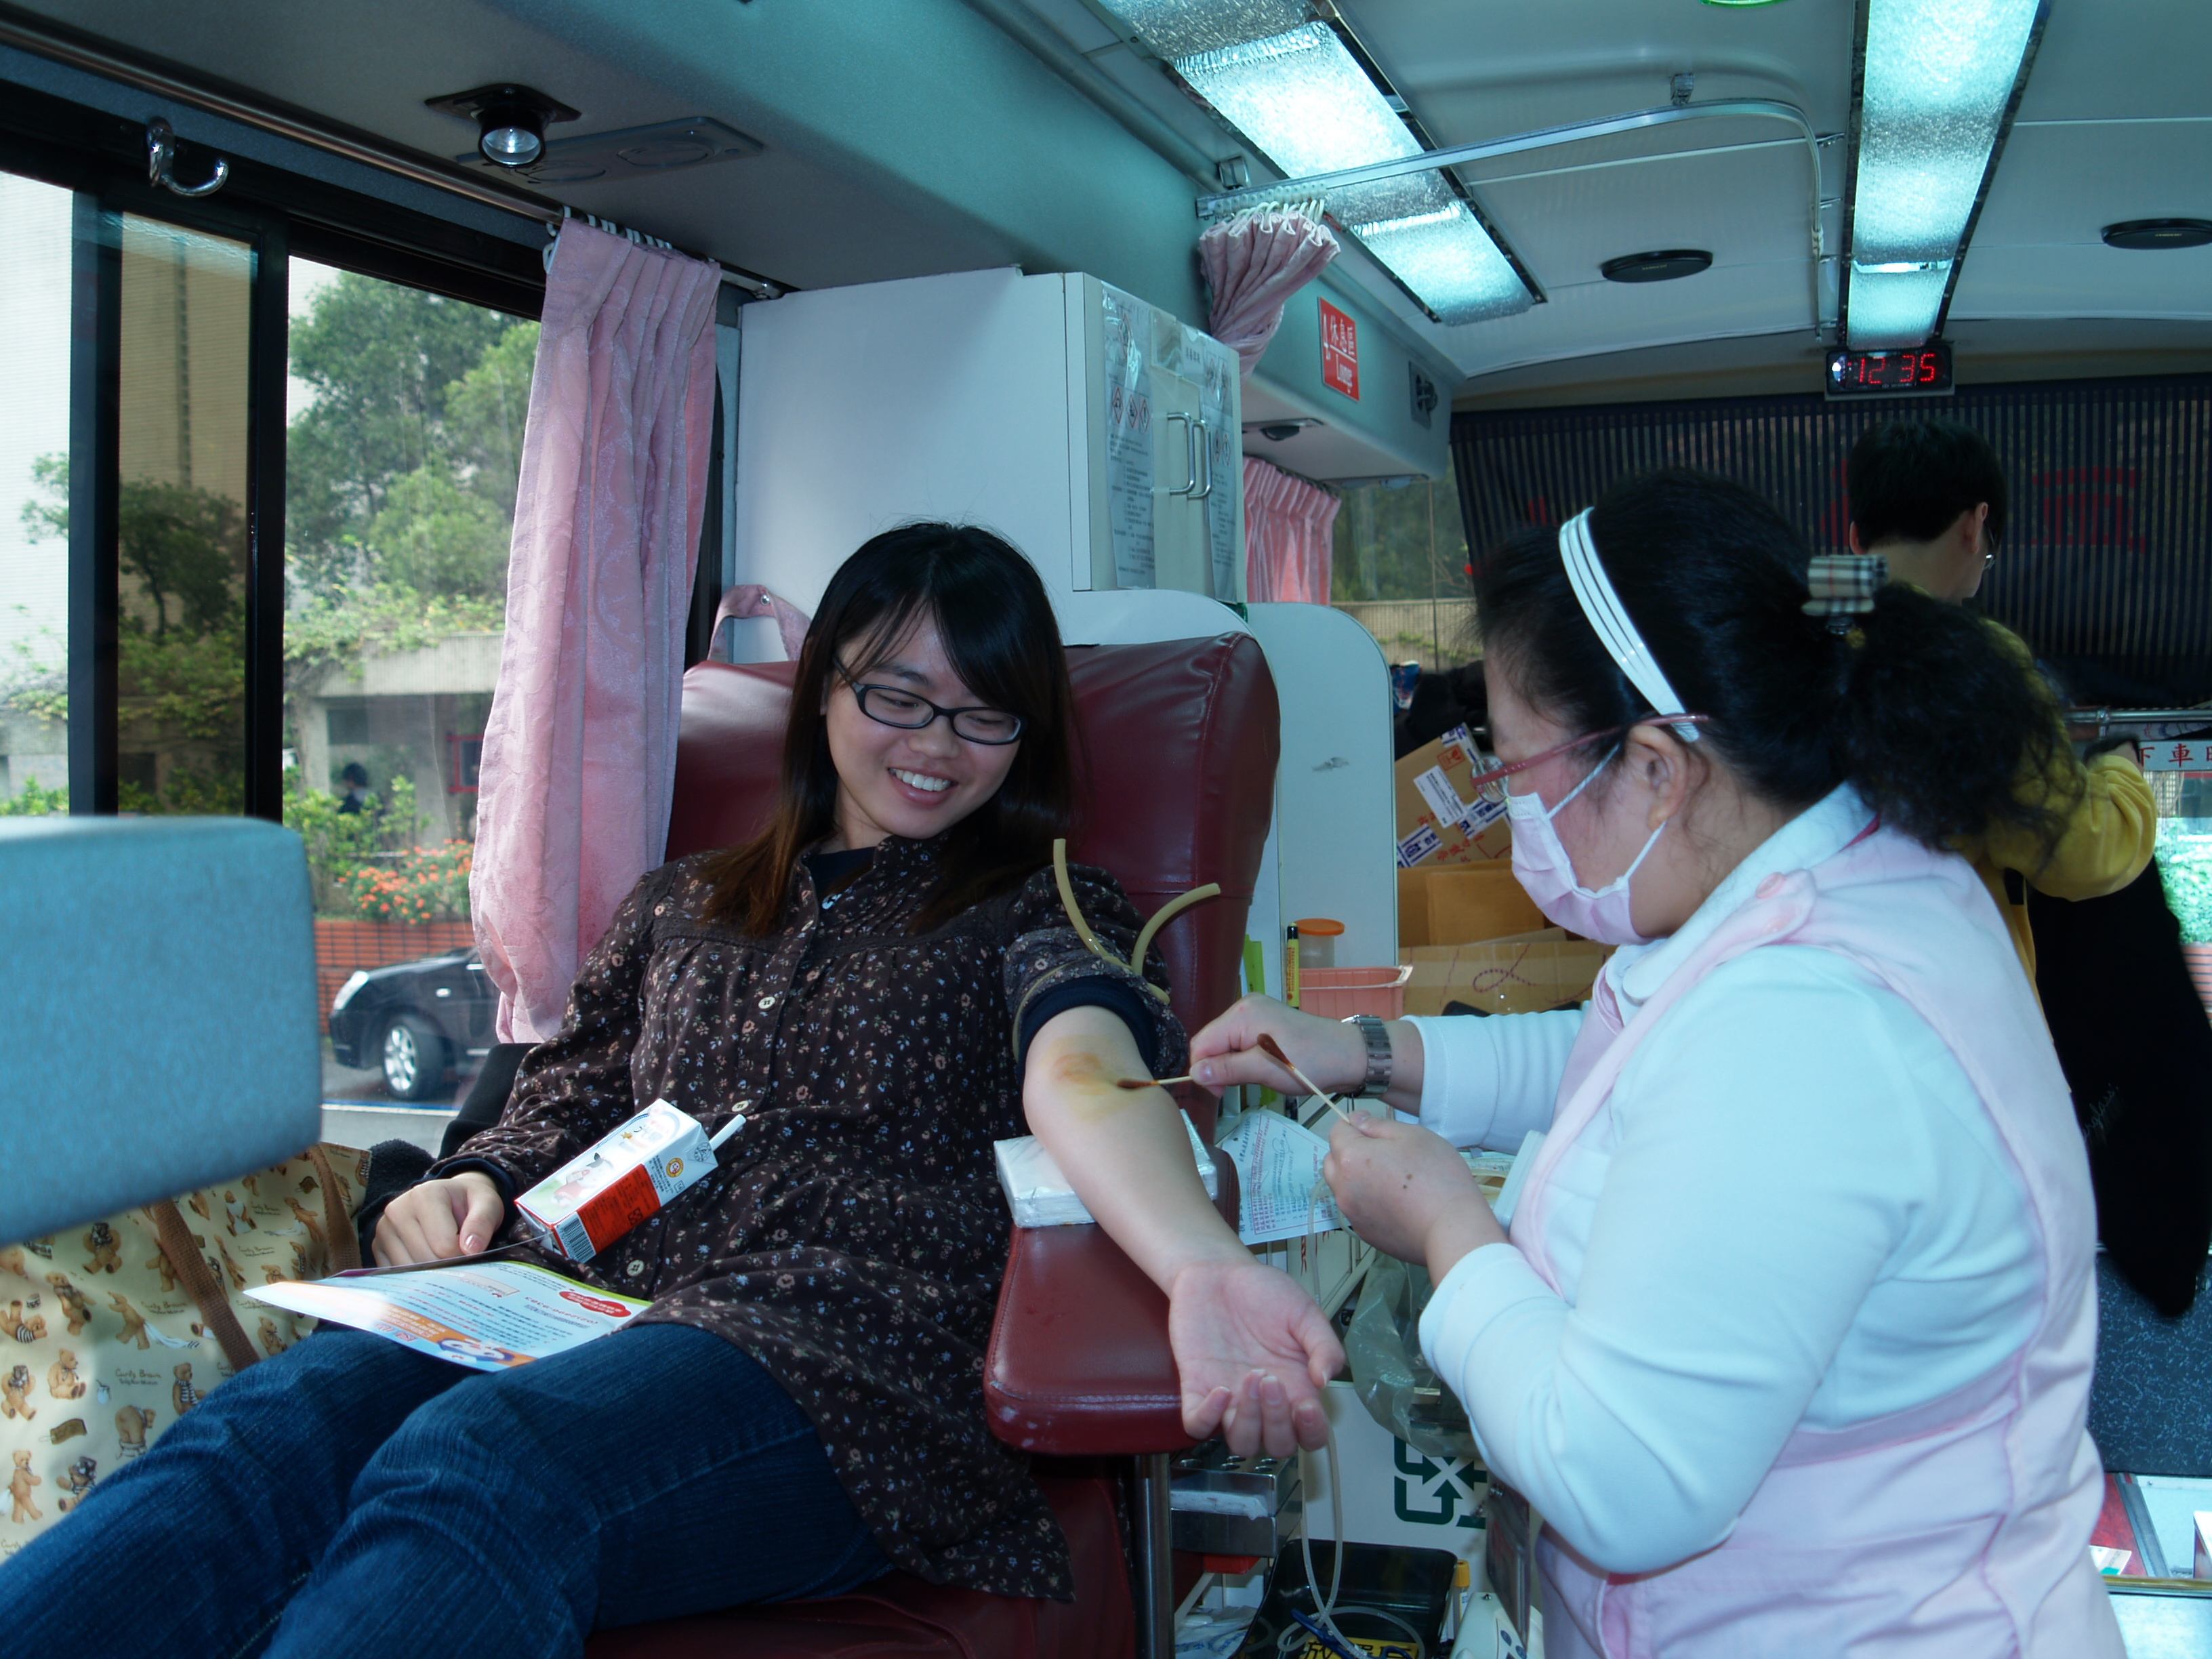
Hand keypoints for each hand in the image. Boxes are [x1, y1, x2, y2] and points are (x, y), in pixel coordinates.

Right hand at [372, 1173, 504, 1266]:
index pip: (444, 1245)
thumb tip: (471, 1249)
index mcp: (425, 1195)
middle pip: (425, 1260)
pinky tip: (427, 1263)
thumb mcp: (487, 1204)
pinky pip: (396, 1275)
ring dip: (431, 1273)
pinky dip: (414, 1277)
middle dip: (448, 1265)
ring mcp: (383, 1229)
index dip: (464, 1254)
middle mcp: (397, 1210)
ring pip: (409, 1271)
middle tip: (460, 1254)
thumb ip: (482, 1222)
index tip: (472, 1246)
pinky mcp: (377, 1247)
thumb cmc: (469, 1203)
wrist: (451, 1200)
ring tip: (443, 1255)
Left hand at [1168, 1257, 1342, 1456]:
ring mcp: (1230, 1398)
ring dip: (1249, 1422)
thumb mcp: (1304, 1312)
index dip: (1311, 1433)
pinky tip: (1221, 1390)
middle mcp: (1263, 1401)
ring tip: (1250, 1378)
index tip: (1307, 1408)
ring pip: (1242, 1443)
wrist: (1217, 1272)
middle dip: (1277, 1423)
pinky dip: (1208, 1418)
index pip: (1310, 1434)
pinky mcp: (1197, 1388)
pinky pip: (1198, 1425)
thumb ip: (1324, 1345)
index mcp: (1295, 1386)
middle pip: (1277, 1445)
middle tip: (1271, 1380)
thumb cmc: (1262, 1292)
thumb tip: (1326, 1380)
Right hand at [1187, 994, 1364, 1099]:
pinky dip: (1243, 1059)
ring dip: (1231, 1065)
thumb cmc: (1309, 1063)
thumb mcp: (1264, 1070)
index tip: (1219, 1093)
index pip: (1202, 1043)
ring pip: (1226, 1043)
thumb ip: (1227, 1070)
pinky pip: (1241, 1042)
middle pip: (1212, 1042)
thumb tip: (1194, 1073)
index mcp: (1241, 1014)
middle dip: (1217, 1068)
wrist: (1349, 1056)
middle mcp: (1244, 1008)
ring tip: (1252, 1079)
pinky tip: (1257, 1069)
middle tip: (1234, 1091)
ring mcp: (1256, 1013)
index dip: (1203, 1070)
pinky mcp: (1267, 1023)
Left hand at [1323, 1114, 1501, 1275]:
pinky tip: (1397, 1202)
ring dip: (1357, 1177)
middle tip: (1383, 1153)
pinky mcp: (1365, 1233)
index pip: (1337, 1131)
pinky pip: (1358, 1209)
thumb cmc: (1436, 1175)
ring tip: (1391, 1179)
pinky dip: (1368, 1201)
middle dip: (1350, 1151)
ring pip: (1343, 1187)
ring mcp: (1352, 1213)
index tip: (1374, 1127)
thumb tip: (1357, 1121)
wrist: (1451, 1227)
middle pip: (1333, 1161)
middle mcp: (1342, 1187)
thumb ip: (1378, 1125)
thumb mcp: (1413, 1135)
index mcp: (1351, 1158)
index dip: (1355, 1125)